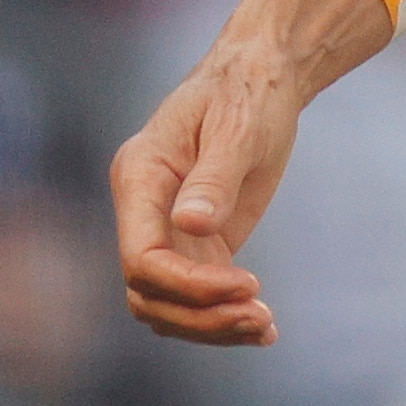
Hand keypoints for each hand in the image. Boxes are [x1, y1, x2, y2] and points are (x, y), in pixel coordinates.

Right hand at [109, 43, 304, 345]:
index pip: (141, 258)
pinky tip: (266, 329)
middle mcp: (143, 209)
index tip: (247, 286)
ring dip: (211, 325)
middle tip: (260, 316)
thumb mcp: (237, 130)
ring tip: (265, 326)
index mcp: (139, 176)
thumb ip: (214, 178)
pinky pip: (196, 296)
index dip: (187, 286)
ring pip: (168, 305)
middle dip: (201, 315)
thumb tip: (191, 224)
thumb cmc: (246, 92)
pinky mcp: (196, 242)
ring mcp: (167, 229)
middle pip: (149, 293)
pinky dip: (224, 317)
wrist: (262, 76)